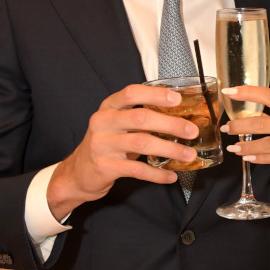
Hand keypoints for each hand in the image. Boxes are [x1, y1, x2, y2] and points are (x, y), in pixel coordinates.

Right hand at [47, 83, 199, 219]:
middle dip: (170, 124)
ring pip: (141, 143)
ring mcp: (102, 145)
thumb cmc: (105, 146)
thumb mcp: (117, 126)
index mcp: (108, 107)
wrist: (78, 173)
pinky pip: (137, 170)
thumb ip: (140, 119)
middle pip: (141, 118)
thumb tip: (178, 118)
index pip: (131, 93)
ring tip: (188, 154)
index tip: (177, 99)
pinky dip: (157, 174)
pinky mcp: (105, 167)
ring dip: (169, 149)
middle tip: (191, 131)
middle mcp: (103, 122)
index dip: (155, 94)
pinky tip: (170, 176)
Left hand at [223, 85, 269, 185]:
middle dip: (240, 126)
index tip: (230, 91)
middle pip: (262, 122)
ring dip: (246, 147)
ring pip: (266, 143)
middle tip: (226, 128)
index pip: (269, 95)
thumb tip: (256, 119)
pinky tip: (249, 158)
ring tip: (234, 149)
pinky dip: (260, 158)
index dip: (248, 92)